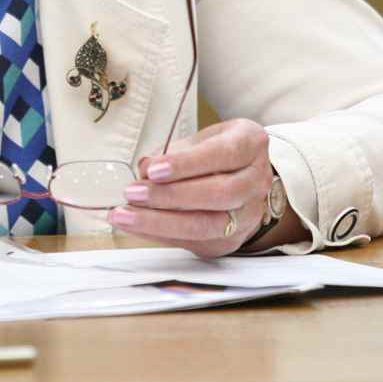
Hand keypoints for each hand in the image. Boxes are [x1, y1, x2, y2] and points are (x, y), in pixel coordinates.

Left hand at [107, 118, 272, 257]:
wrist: (244, 179)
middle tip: (133, 193)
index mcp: (251, 145)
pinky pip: (195, 242)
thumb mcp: (200, 139)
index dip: (187, 164)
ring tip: (126, 216)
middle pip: (219, 194)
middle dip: (171, 196)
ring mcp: (248, 214)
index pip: (222, 155)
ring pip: (208, 225)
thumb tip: (145, 169)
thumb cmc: (217, 154)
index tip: (154, 170)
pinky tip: (136, 227)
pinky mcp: (231, 240)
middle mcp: (256, 181)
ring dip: (161, 222)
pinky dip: (161, 235)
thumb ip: (174, 152)